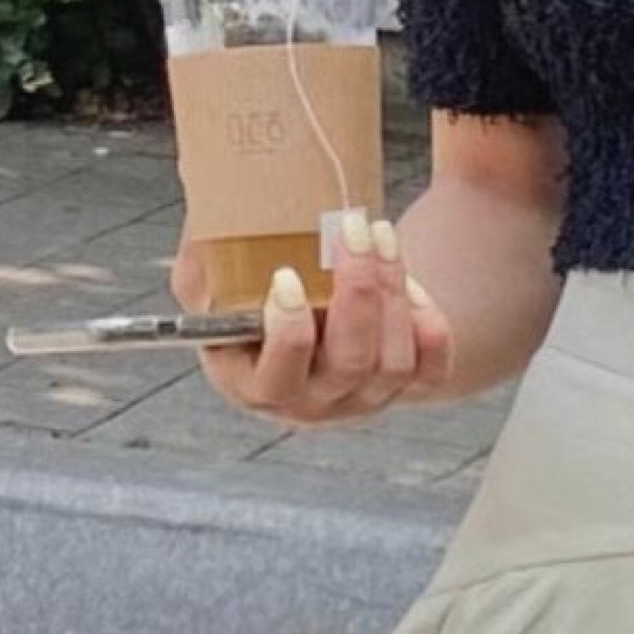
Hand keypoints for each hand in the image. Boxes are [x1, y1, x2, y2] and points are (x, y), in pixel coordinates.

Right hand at [169, 210, 454, 425]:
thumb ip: (202, 264)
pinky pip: (431, 371)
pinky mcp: (405, 388)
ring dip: (392, 292)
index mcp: (255, 385)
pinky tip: (409, 283)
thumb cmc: (251, 279)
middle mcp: (312, 403)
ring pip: (392, 362)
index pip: (276, 379)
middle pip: (348, 364)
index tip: (287, 277)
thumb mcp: (211, 273)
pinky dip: (429, 327)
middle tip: (353, 230)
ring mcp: (363, 400)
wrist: (309, 290)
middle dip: (358, 293)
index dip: (287, 333)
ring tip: (379, 234)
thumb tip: (208, 240)